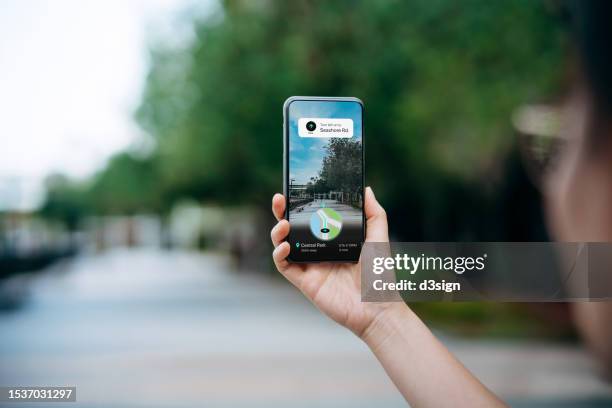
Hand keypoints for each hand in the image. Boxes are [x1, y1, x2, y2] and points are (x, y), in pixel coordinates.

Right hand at [270, 187, 397, 336]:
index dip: (300, 204)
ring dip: (277, 232)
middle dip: (281, 212)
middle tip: (280, 199)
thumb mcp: (378, 238)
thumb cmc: (380, 275)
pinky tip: (286, 245)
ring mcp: (310, 266)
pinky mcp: (304, 282)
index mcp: (333, 239)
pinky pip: (284, 266)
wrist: (377, 307)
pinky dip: (279, 254)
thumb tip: (366, 189)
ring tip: (283, 223)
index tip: (295, 190)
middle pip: (292, 228)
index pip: (311, 218)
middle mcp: (319, 251)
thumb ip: (374, 214)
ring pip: (283, 245)